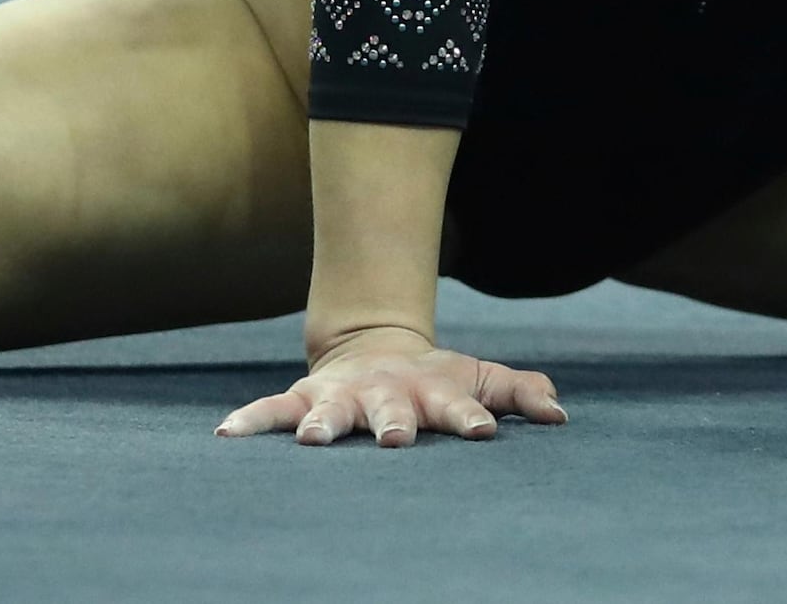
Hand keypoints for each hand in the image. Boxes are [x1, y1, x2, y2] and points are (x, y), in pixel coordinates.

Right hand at [216, 324, 566, 447]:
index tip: (483, 433)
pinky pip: (273, 411)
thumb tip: (560, 414)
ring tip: (313, 441)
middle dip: (392, 425)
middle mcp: (385, 396)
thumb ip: (520, 393)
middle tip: (394, 440)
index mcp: (431, 393)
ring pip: (329, 412)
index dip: (471, 419)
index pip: (458, 408)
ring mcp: (342, 398)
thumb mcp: (481, 379)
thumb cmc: (437, 380)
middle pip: (390, 412)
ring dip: (321, 426)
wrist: (374, 346)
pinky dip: (250, 420)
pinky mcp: (304, 400)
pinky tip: (227, 434)